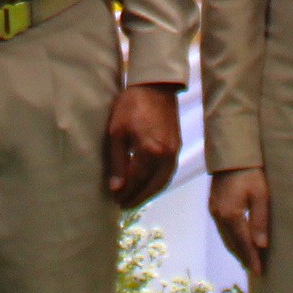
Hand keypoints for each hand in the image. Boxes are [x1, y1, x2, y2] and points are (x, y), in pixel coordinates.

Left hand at [103, 83, 181, 207]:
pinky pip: (168, 173)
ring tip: (133, 199)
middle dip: (137, 198)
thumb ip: (117, 162)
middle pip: (152, 186)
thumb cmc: (131, 106)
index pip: (137, 181)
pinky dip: (157, 183)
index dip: (125, 193)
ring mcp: (175, 152)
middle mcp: (166, 155)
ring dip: (148, 194)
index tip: (114, 200)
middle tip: (122, 205)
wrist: (155, 87)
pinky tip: (147, 185)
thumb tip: (116, 189)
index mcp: (150, 151)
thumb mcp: (117, 132)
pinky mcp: (178, 148)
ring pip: (162, 182)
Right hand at [209, 165, 272, 272]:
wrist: (231, 154)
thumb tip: (261, 246)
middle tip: (254, 270)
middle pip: (232, 243)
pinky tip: (238, 242)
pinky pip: (222, 230)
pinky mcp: (213, 205)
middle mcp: (219, 215)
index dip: (252, 258)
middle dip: (244, 258)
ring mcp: (214, 211)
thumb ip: (260, 220)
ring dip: (236, 250)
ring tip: (247, 260)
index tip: (259, 271)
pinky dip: (231, 240)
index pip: (243, 243)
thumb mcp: (261, 195)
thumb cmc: (251, 172)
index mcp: (231, 214)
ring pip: (225, 238)